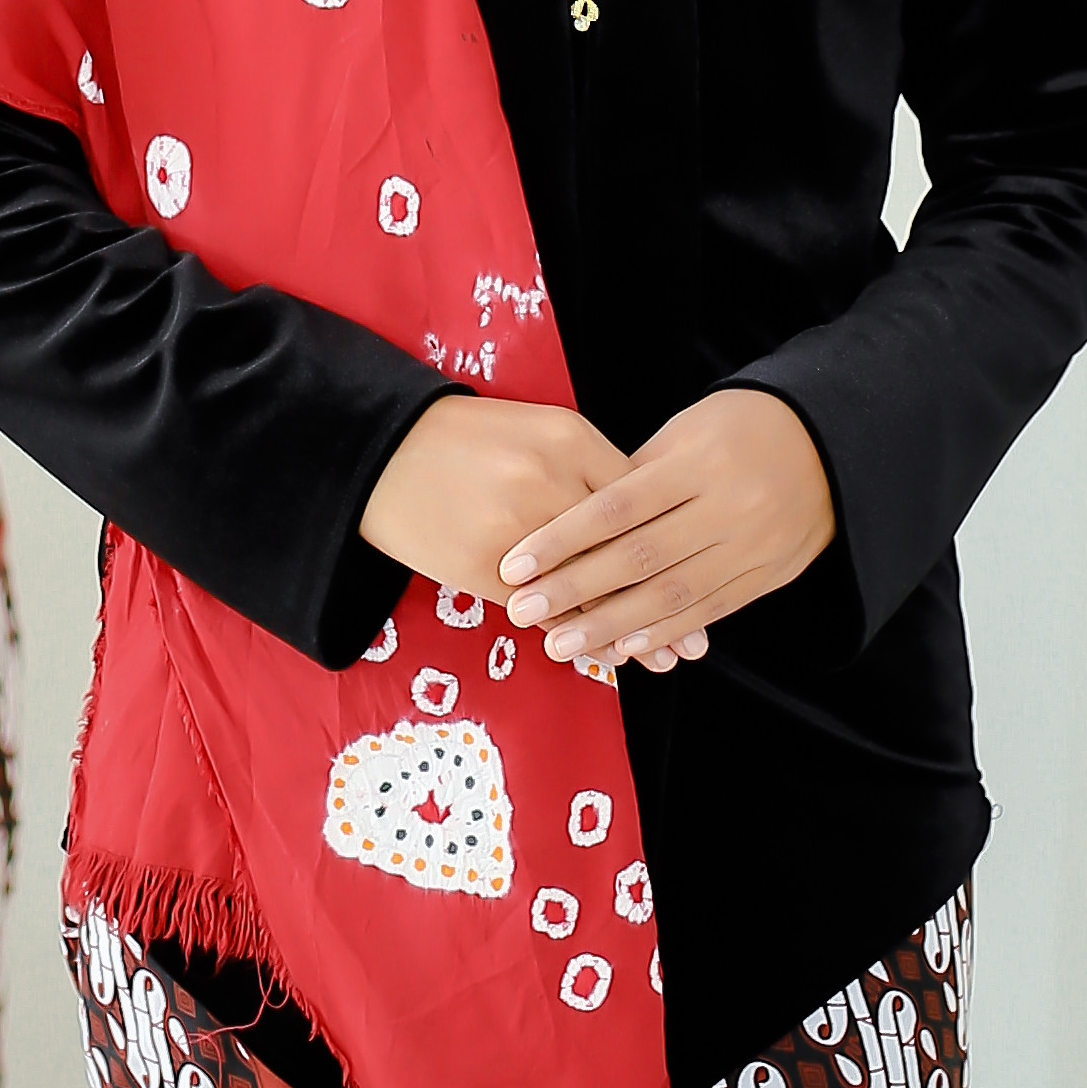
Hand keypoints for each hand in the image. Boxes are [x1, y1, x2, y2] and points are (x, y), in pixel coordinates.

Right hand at [358, 397, 707, 676]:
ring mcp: (517, 532)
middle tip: (696, 640)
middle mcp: (550, 484)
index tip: (703, 573)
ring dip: (625, 630)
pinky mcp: (485, 570)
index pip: (637, 502)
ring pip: (587, 590)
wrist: (383, 449)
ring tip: (662, 659)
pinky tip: (600, 655)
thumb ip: (589, 467)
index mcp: (569, 440)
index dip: (670, 545)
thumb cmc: (469, 438)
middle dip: (661, 600)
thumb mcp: (538, 428)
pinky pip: (542, 612)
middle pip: (621, 553)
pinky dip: (574, 635)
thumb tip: (641, 516)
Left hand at [500, 387, 835, 675]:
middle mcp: (727, 508)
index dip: (562, 538)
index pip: (617, 506)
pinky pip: (706, 612)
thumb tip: (572, 521)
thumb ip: (634, 476)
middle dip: (575, 589)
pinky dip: (662, 633)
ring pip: (671, 595)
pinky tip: (622, 648)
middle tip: (522, 612)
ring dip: (610, 626)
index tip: (515, 564)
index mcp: (698, 463)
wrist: (831, 446)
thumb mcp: (686, 433)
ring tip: (560, 644)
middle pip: (639, 556)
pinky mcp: (765, 577)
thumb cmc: (739, 429)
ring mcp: (750, 547)